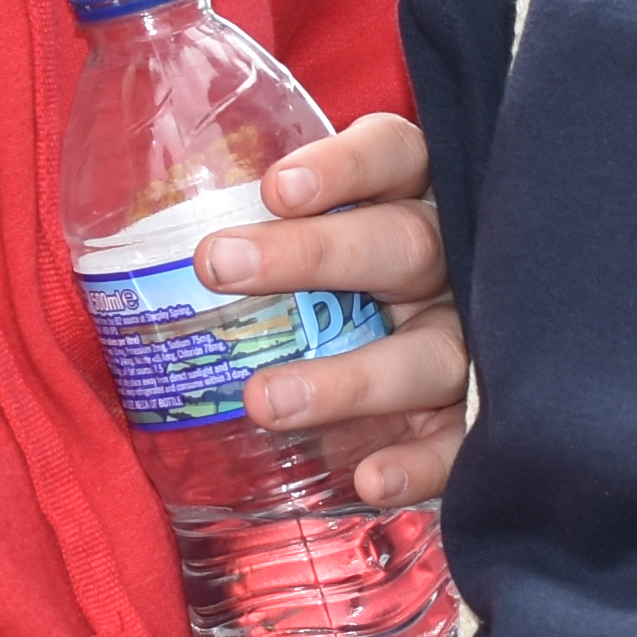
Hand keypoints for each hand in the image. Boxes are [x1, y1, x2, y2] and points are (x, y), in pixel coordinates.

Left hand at [200, 114, 467, 509]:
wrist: (484, 371)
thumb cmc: (357, 294)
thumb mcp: (330, 243)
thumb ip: (270, 234)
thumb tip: (150, 237)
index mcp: (419, 200)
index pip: (394, 156)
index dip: (344, 166)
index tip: (276, 187)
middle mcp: (458, 264)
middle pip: (401, 244)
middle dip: (313, 255)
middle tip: (217, 266)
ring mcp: (483, 342)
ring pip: (431, 352)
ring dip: (349, 379)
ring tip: (265, 400)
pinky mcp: (486, 419)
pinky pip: (461, 444)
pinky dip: (420, 465)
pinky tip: (369, 480)